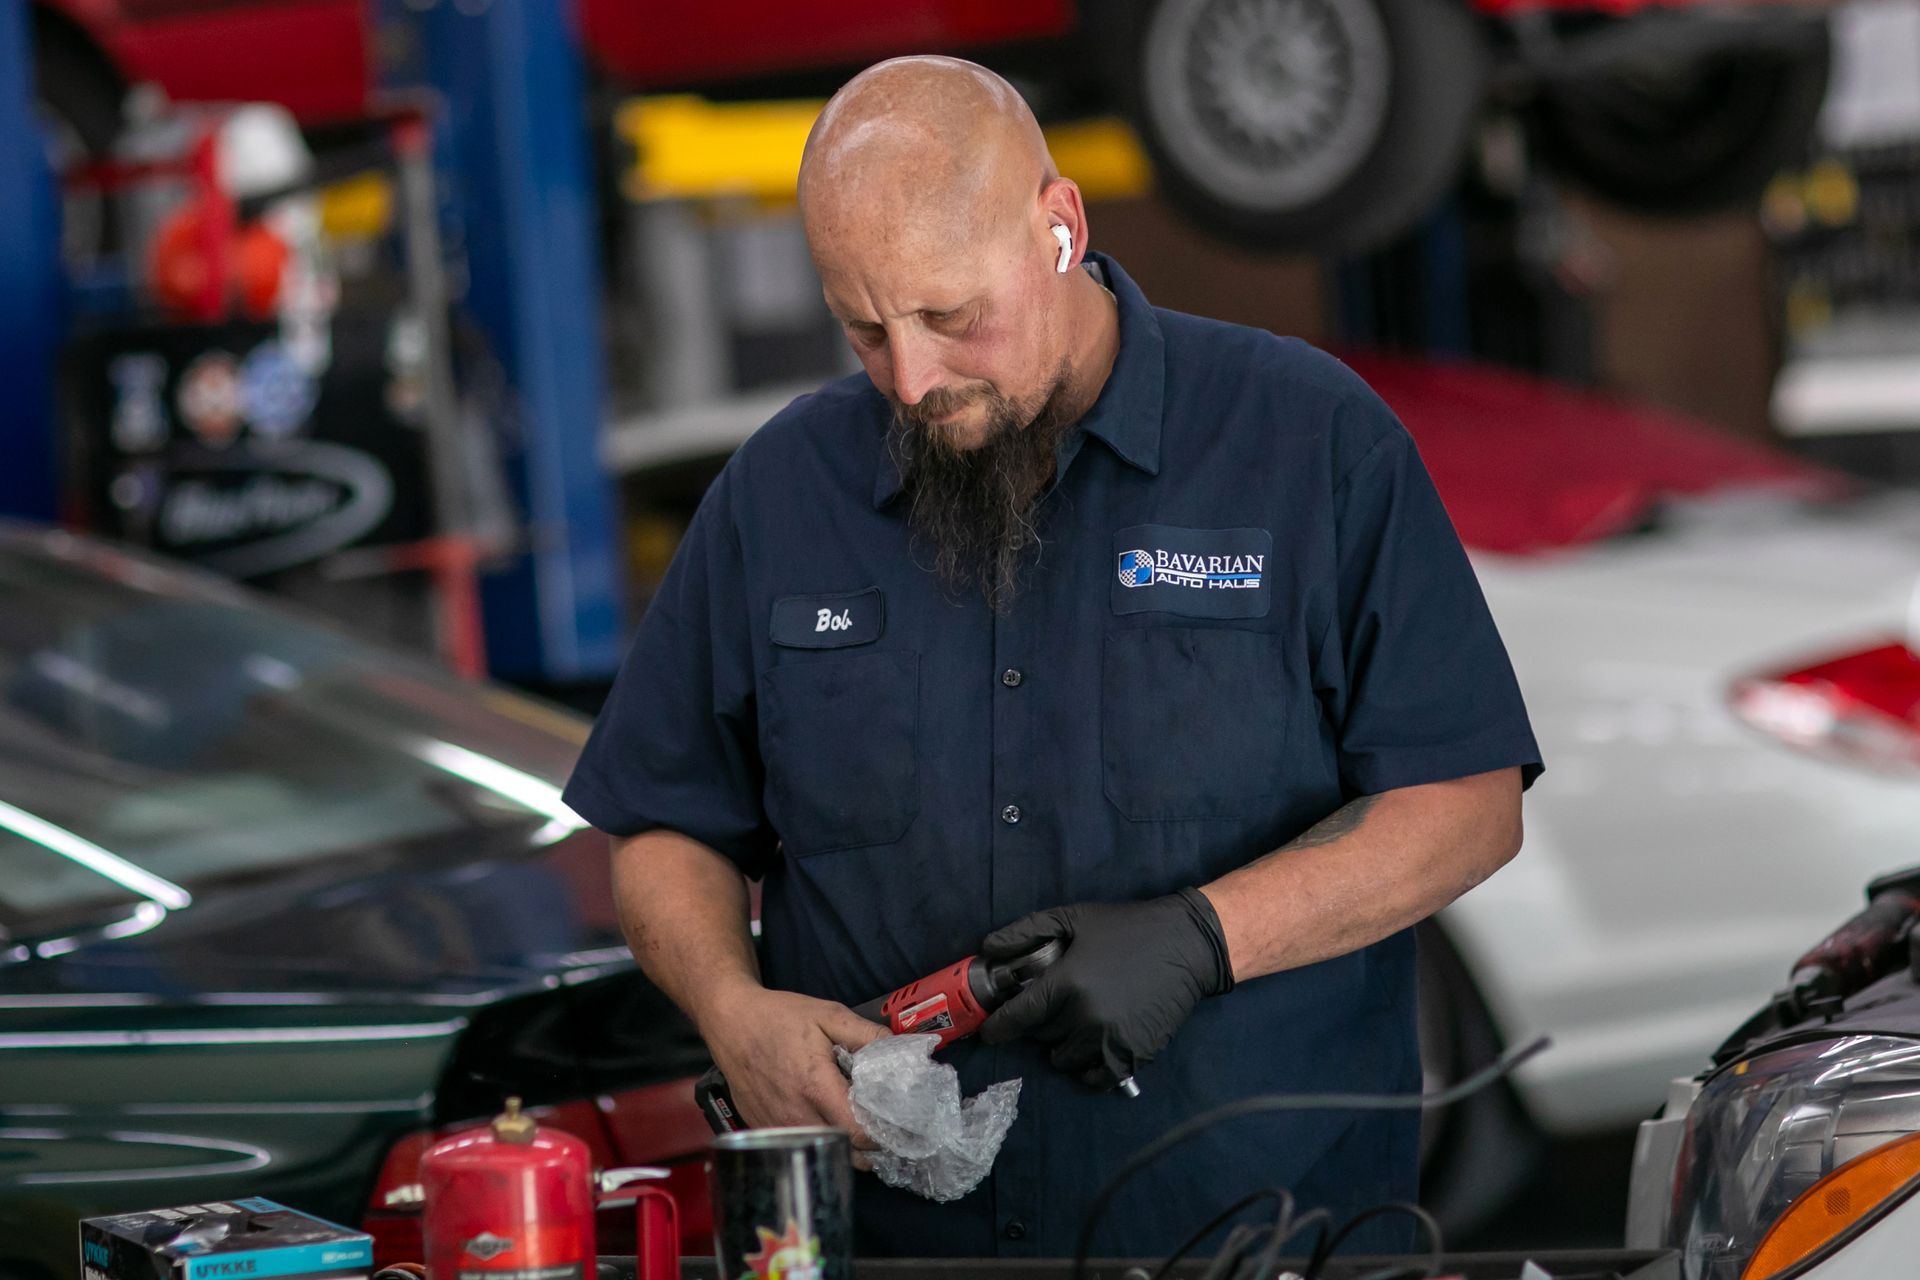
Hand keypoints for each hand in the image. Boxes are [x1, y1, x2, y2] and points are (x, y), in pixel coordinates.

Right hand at [697, 984, 887, 1167]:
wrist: (731, 1022)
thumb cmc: (778, 1018)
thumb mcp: (828, 1015)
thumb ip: (867, 1034)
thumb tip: (901, 1049)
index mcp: (816, 1089)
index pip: (860, 1135)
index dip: (883, 1133)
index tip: (895, 1124)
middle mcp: (796, 1116)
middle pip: (846, 1152)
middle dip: (870, 1145)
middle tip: (881, 1125)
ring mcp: (778, 1127)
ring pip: (824, 1152)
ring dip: (846, 1146)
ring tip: (857, 1124)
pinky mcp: (765, 1129)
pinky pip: (802, 1145)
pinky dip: (819, 1140)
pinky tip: (826, 1120)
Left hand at [978, 889, 1232, 1088]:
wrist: (1186, 946)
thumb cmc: (1126, 928)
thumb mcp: (1074, 918)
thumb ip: (1026, 932)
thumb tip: (987, 948)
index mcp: (1067, 983)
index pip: (1017, 1018)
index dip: (998, 1027)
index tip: (990, 1031)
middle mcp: (1085, 1017)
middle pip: (1040, 1038)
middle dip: (1038, 1025)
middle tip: (1052, 1007)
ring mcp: (1110, 1041)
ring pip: (1064, 1060)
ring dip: (1063, 1045)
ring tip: (1077, 1023)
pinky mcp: (1133, 1057)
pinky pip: (1094, 1078)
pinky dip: (1088, 1067)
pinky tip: (1093, 1046)